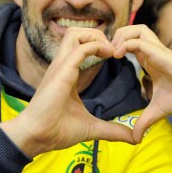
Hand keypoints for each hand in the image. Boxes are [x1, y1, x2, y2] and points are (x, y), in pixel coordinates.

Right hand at [1, 27, 134, 156]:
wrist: (38, 136)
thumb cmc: (57, 130)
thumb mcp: (92, 127)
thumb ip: (113, 129)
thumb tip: (134, 139)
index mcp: (67, 74)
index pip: (80, 46)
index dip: (99, 46)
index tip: (115, 57)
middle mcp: (63, 66)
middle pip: (76, 33)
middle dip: (97, 35)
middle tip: (114, 51)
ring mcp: (61, 67)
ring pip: (75, 33)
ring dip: (96, 37)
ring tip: (110, 51)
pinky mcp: (62, 72)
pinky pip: (80, 48)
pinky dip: (96, 46)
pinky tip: (109, 56)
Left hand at [112, 25, 171, 140]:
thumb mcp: (157, 111)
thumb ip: (144, 122)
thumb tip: (135, 139)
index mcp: (149, 60)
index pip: (129, 43)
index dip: (115, 47)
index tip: (105, 61)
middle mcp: (151, 51)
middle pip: (130, 30)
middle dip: (115, 37)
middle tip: (106, 53)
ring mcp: (156, 50)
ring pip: (134, 29)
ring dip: (120, 37)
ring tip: (112, 52)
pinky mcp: (159, 52)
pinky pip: (138, 40)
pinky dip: (125, 44)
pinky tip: (117, 56)